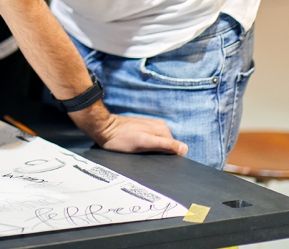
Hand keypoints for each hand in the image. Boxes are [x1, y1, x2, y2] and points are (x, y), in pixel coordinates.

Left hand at [72, 103, 187, 155]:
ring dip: (153, 152)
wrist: (103, 129)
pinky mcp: (142, 130)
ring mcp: (150, 128)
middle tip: (148, 159)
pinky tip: (139, 151)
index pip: (175, 147)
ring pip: (159, 145)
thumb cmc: (121, 138)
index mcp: (163, 128)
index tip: (159, 162)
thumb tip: (184, 149)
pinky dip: (147, 148)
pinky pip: (151, 142)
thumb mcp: (144, 143)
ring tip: (142, 154)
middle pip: (167, 146)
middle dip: (161, 155)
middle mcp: (159, 126)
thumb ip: (165, 144)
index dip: (169, 157)